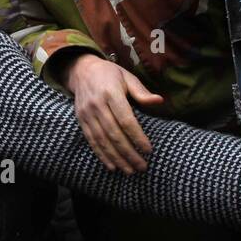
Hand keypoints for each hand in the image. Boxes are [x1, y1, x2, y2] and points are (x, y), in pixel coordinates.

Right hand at [60, 52, 161, 173]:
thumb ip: (141, 92)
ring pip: (102, 141)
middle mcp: (97, 104)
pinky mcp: (81, 120)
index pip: (125, 120)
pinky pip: (91, 141)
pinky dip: (101, 155)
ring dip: (116, 158)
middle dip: (129, 153)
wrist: (81, 70)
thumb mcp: (127, 77)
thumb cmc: (110, 74)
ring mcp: (87, 113)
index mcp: (111, 93)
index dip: (137, 137)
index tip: (149, 150)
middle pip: (114, 134)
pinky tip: (112, 166)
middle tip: (142, 167)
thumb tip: (159, 100)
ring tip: (129, 170)